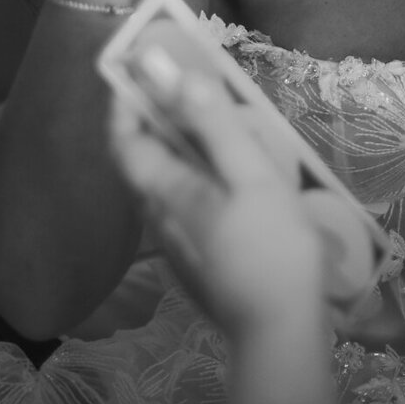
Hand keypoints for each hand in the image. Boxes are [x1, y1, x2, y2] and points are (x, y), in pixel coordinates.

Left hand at [108, 65, 330, 337]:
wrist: (280, 332)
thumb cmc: (271, 248)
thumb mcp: (251, 177)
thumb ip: (214, 125)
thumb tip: (175, 75)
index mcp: (166, 194)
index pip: (124, 142)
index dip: (125, 104)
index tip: (139, 71)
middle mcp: (160, 220)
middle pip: (144, 163)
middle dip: (157, 122)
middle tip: (186, 89)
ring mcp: (178, 247)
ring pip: (166, 188)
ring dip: (180, 152)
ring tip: (217, 129)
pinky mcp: (199, 265)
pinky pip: (187, 209)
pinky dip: (199, 180)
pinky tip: (235, 183)